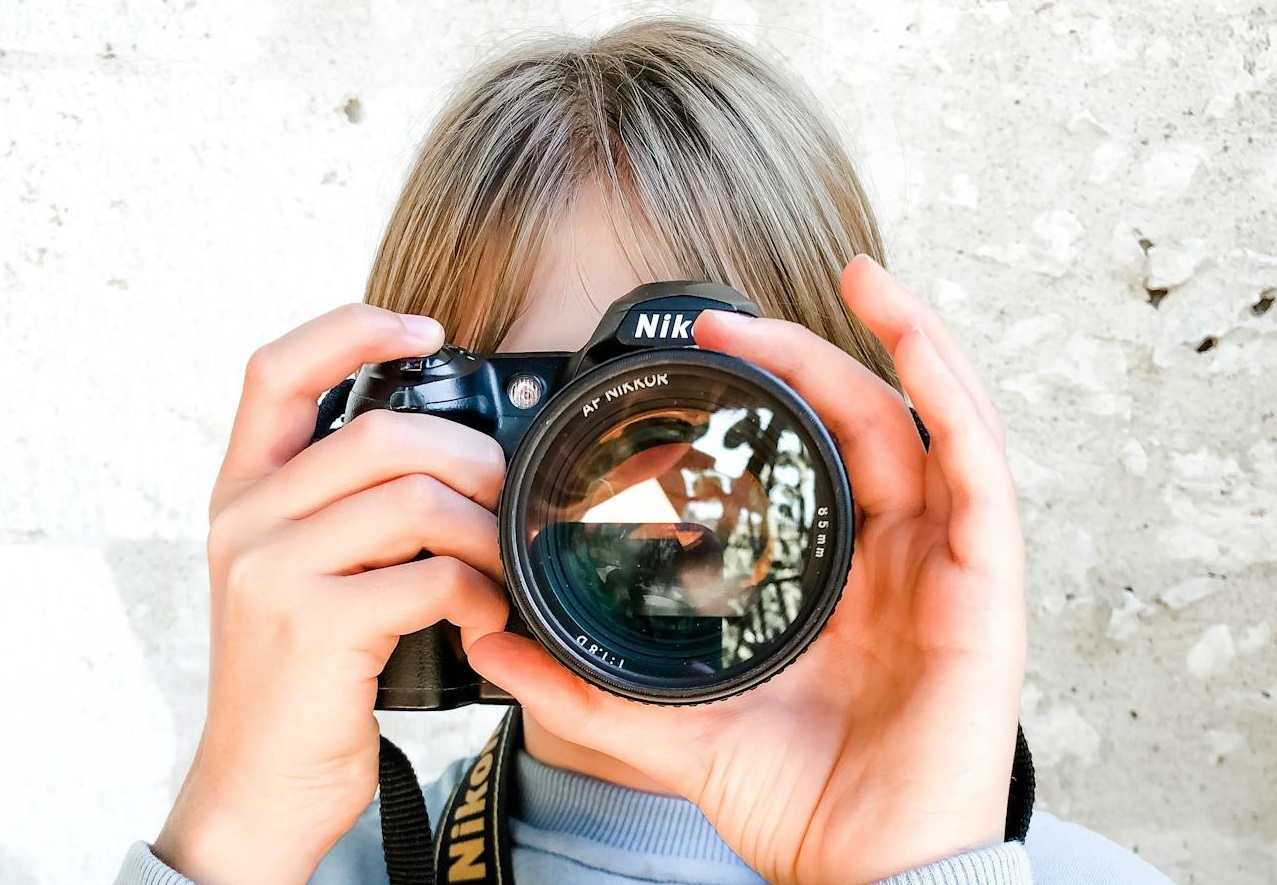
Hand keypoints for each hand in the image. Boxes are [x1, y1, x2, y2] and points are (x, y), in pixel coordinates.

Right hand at [153, 305, 510, 884]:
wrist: (260, 783)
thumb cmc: (304, 671)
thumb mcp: (299, 569)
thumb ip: (345, 506)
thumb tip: (454, 456)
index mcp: (241, 490)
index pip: (274, 368)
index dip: (351, 328)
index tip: (424, 329)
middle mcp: (244, 518)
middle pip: (380, 434)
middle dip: (471, 458)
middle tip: (507, 497)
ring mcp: (271, 570)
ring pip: (413, 499)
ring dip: (483, 532)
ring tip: (500, 567)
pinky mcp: (312, 626)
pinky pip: (428, 577)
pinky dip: (477, 595)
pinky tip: (482, 619)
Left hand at [466, 256, 1025, 884]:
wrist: (859, 869)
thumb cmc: (792, 796)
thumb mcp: (671, 720)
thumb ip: (581, 680)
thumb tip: (490, 633)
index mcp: (830, 576)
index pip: (810, 457)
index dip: (766, 392)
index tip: (699, 350)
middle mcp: (893, 556)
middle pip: (862, 422)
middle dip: (804, 356)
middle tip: (729, 316)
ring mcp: (943, 565)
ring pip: (935, 423)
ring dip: (903, 343)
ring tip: (857, 278)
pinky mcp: (986, 587)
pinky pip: (982, 475)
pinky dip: (954, 399)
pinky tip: (915, 349)